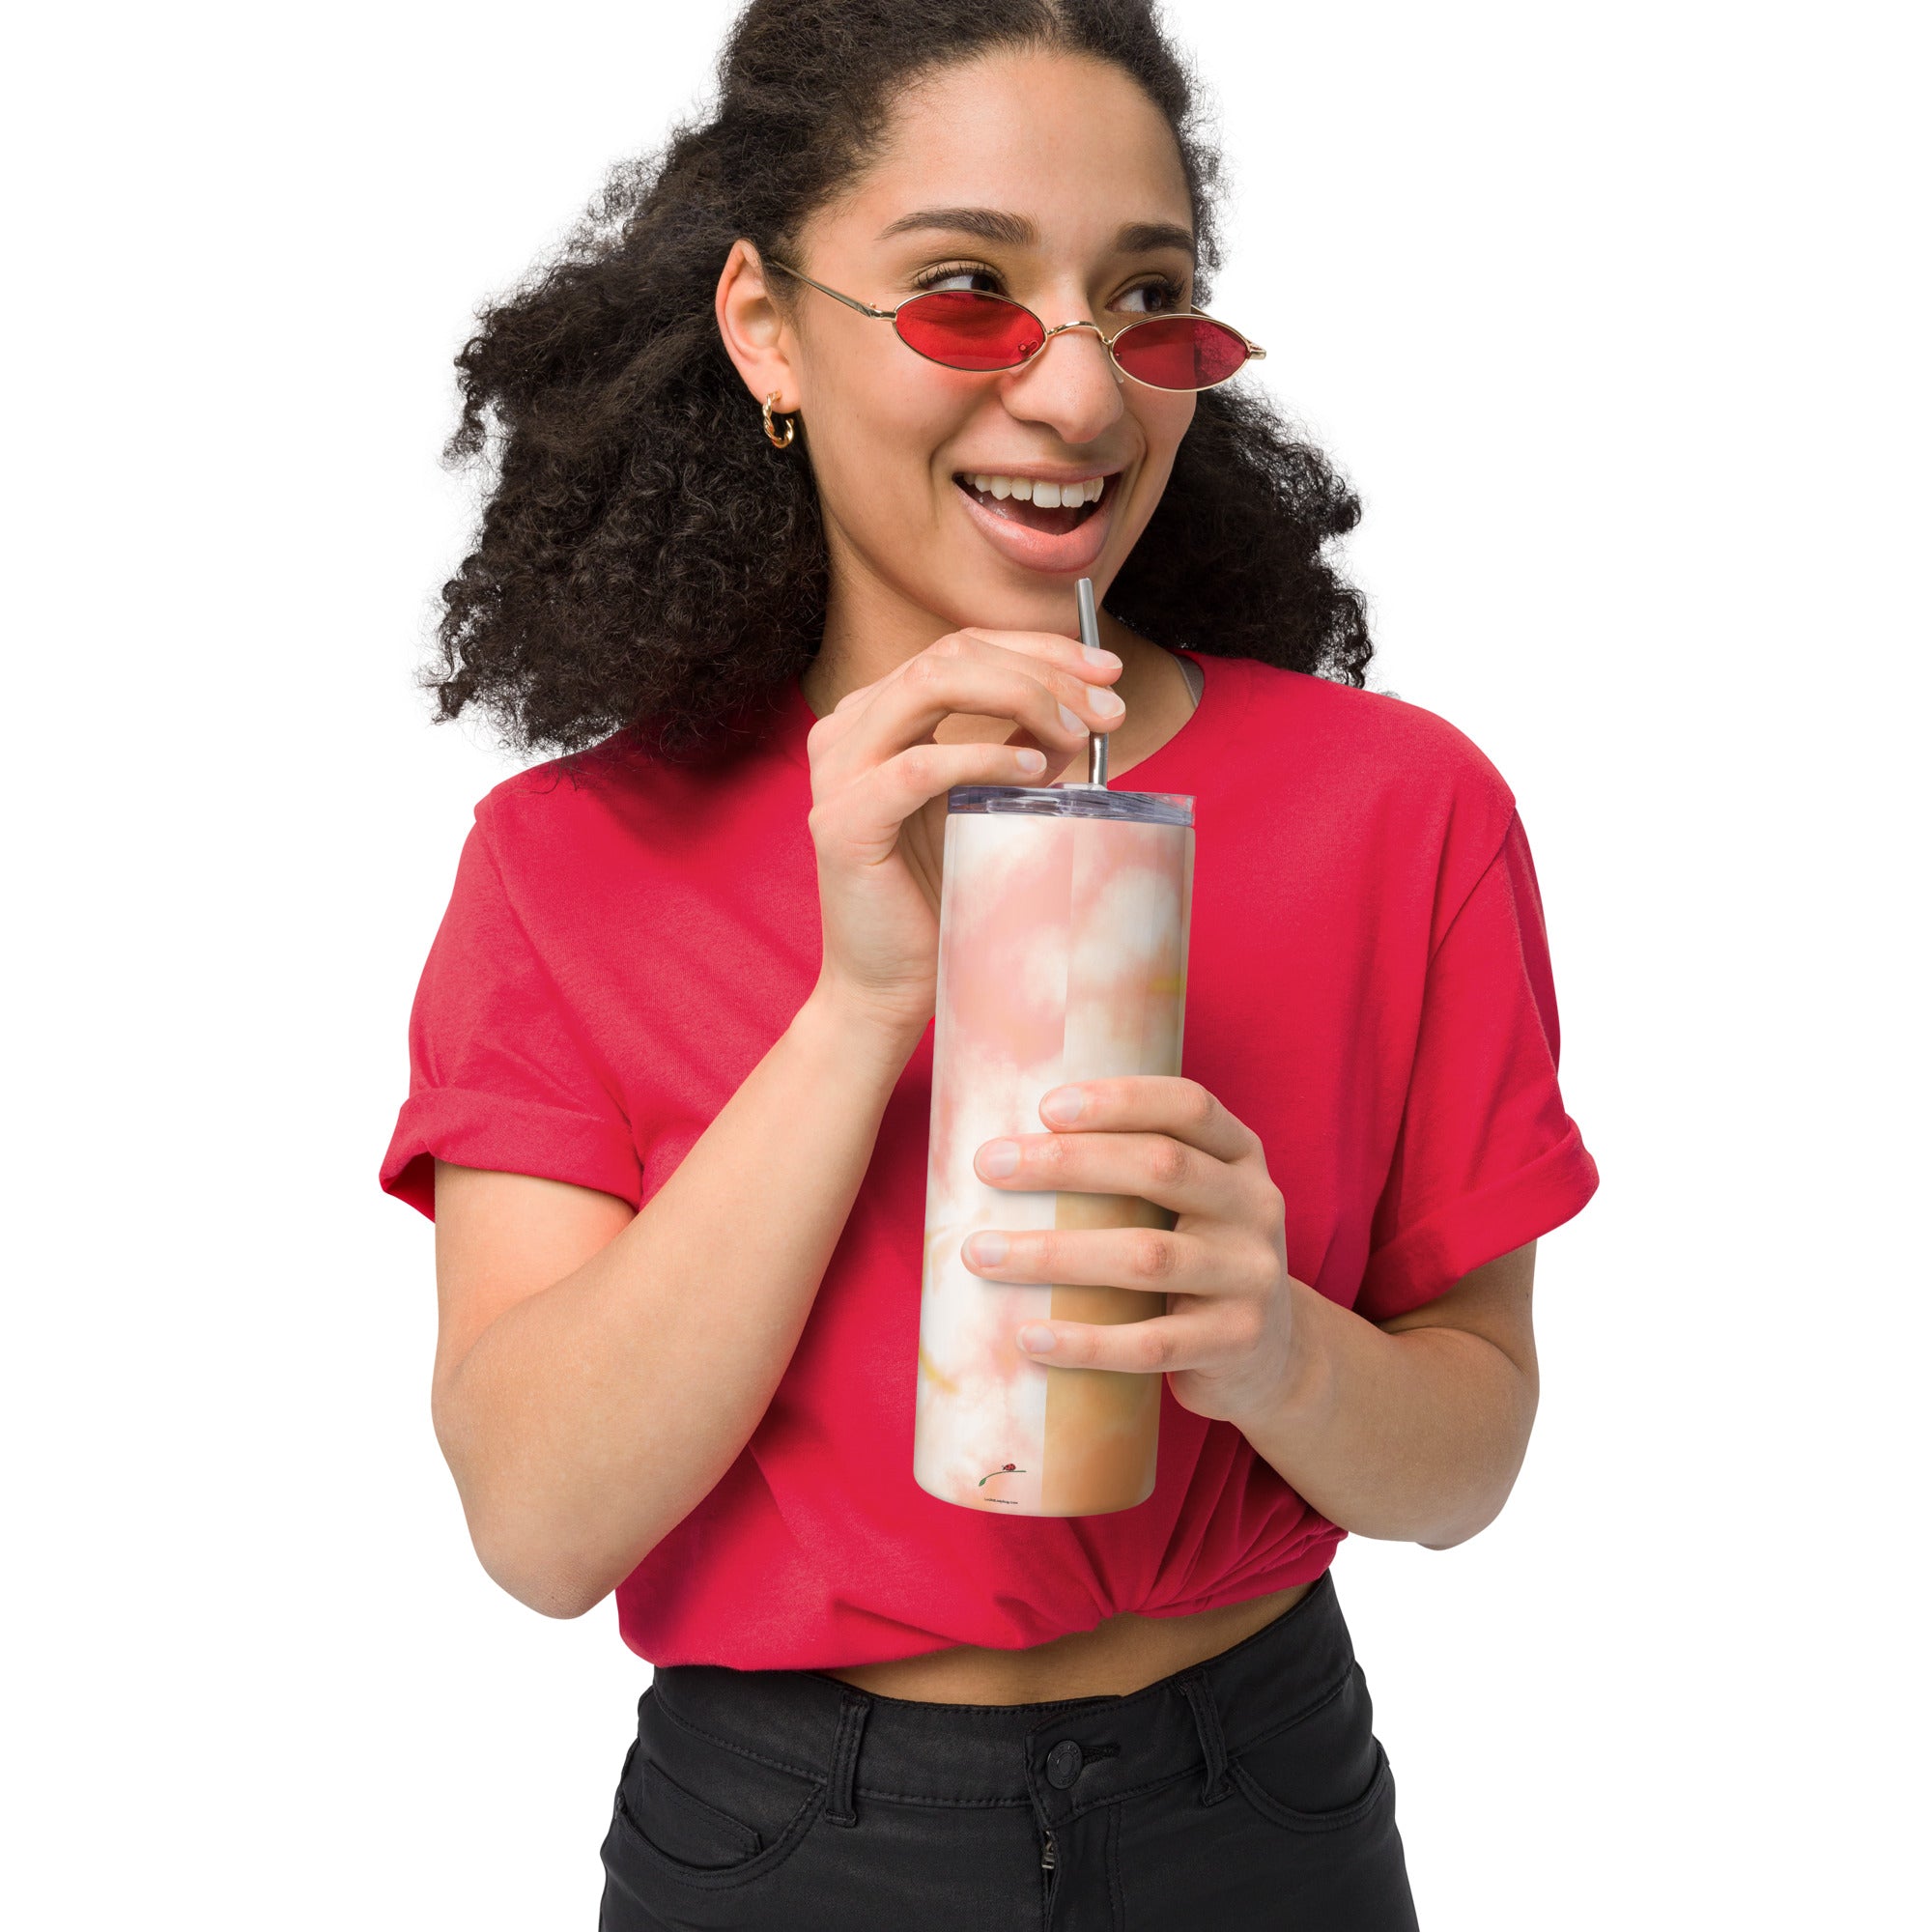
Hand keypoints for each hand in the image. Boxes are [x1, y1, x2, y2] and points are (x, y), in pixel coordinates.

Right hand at [804, 628, 1123, 1035]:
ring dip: (1021, 698)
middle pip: (951, 655)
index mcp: (875, 716)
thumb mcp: (988, 805)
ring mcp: (837, 773)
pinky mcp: (842, 822)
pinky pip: (921, 765)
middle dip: (1044, 670)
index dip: (1041, 649)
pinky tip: (1034, 771)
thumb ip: (1018, 749)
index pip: (961, 647)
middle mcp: (846, 730)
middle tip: (1109, 710)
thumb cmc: (940, 900)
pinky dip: (985, 756)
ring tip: (1079, 736)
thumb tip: (1083, 711)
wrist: (889, 987)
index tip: (1109, 673)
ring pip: (932, 685)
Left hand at [960, 1076, 1301, 1428]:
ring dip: (1054, 1253)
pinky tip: (1028, 1337)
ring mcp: (1251, 1276)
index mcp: (1241, 1156)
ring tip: (981, 1253)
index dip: (1120, 1100)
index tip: (1045, 1106)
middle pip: (1161, 1168)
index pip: (1188, 1106)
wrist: (1271, 1357)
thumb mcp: (1189, 1201)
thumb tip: (1006, 1145)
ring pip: (1146, 1257)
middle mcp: (1256, 1206)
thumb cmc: (1194, 1259)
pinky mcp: (1235, 1342)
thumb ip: (1134, 1170)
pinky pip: (1150, 1344)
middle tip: (988, 1165)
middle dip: (1066, 1162)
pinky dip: (1084, 1342)